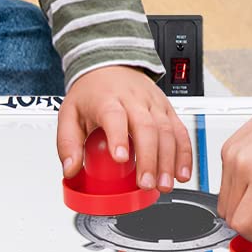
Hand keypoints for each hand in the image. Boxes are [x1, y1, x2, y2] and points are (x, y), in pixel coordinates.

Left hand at [57, 65, 192, 192]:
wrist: (110, 66)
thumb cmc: (91, 93)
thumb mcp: (69, 113)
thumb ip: (67, 143)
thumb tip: (71, 169)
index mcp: (107, 100)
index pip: (114, 116)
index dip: (119, 136)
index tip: (120, 158)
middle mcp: (133, 100)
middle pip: (146, 127)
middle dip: (149, 158)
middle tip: (146, 183)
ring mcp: (153, 104)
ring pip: (167, 130)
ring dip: (169, 160)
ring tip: (164, 184)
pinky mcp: (167, 109)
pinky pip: (180, 131)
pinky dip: (185, 154)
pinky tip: (183, 173)